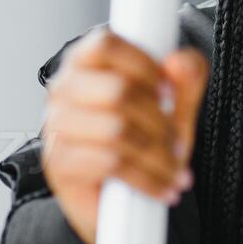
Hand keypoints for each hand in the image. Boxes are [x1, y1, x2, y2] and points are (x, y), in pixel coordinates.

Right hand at [40, 26, 209, 243]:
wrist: (124, 198)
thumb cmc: (146, 140)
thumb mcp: (177, 105)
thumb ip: (186, 77)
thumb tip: (179, 63)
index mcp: (87, 62)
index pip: (105, 44)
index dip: (144, 67)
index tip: (168, 94)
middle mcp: (64, 88)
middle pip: (117, 91)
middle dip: (160, 122)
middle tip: (178, 142)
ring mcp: (56, 126)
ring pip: (116, 130)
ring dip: (157, 155)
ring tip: (175, 169)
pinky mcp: (58, 163)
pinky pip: (109, 163)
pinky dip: (146, 178)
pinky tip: (161, 186)